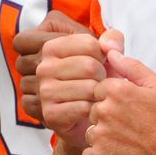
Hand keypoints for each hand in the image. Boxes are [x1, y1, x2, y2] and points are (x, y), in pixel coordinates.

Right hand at [36, 31, 110, 146]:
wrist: (85, 114)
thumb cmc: (93, 80)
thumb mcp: (105, 54)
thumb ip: (112, 39)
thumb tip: (109, 46)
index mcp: (50, 47)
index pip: (89, 43)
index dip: (102, 55)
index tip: (96, 63)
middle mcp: (43, 68)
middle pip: (89, 66)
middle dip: (102, 76)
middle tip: (96, 82)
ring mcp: (44, 91)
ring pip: (89, 87)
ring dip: (99, 94)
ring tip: (93, 95)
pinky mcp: (50, 114)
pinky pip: (85, 107)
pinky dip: (94, 109)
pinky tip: (89, 109)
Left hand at [82, 48, 155, 154]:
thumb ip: (132, 67)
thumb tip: (111, 53)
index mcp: (116, 91)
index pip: (99, 91)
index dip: (114, 101)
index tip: (128, 111)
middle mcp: (104, 111)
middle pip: (94, 111)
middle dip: (107, 119)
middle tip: (129, 128)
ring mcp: (99, 136)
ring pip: (91, 132)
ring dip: (103, 138)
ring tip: (126, 143)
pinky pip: (89, 154)